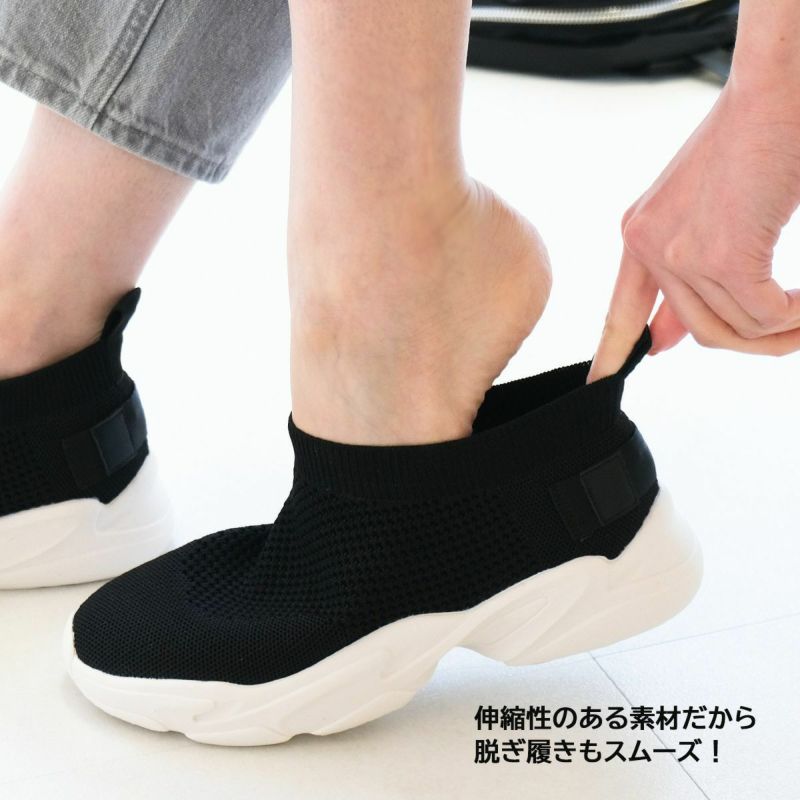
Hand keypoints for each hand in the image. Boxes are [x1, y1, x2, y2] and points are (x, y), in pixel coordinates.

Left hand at [588, 82, 799, 381]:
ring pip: (735, 328)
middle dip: (750, 344)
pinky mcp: (724, 255)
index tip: (598, 384)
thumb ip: (685, 277)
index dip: (612, 353)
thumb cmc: (747, 145)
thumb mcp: (701, 216)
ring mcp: (683, 253)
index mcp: (640, 236)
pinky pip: (763, 315)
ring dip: (780, 333)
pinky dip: (793, 317)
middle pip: (698, 331)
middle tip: (788, 336)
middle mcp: (650, 246)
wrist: (772, 93)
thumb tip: (670, 339)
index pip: (620, 311)